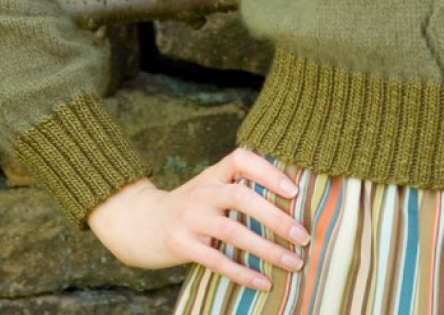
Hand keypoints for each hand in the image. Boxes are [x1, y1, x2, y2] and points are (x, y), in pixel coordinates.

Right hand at [87, 148, 309, 290]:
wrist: (139, 222)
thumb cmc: (189, 206)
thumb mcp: (210, 187)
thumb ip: (239, 187)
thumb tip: (290, 198)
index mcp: (213, 174)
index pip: (242, 160)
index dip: (268, 171)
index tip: (294, 189)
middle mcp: (203, 192)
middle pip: (241, 197)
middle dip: (276, 217)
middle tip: (304, 235)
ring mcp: (191, 219)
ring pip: (233, 231)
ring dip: (267, 249)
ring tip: (294, 262)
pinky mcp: (182, 245)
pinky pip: (217, 260)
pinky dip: (242, 273)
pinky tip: (264, 283)